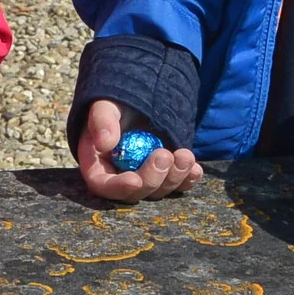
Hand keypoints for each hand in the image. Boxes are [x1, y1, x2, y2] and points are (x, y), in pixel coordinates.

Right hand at [76, 99, 201, 202]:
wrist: (139, 102)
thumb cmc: (116, 104)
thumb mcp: (105, 106)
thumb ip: (102, 121)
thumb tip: (105, 143)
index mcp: (98, 164)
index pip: (104, 185)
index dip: (119, 188)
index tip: (134, 180)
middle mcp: (120, 176)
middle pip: (136, 192)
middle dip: (152, 178)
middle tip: (164, 156)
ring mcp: (145, 176)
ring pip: (159, 191)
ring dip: (174, 177)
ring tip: (185, 155)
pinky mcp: (166, 174)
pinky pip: (178, 185)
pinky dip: (188, 179)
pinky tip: (195, 169)